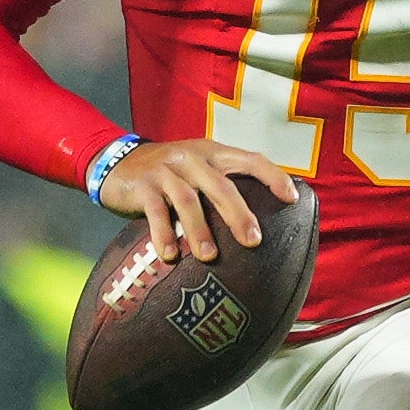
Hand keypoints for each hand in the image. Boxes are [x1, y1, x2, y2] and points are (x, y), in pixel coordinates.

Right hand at [97, 138, 297, 263]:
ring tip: (209, 257)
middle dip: (238, 214)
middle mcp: (192, 158)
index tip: (291, 198)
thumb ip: (222, 184)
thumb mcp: (198, 168)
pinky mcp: (143, 186)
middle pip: (221, 186)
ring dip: (199, 230)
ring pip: (188, 200)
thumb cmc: (169, 173)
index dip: (272, 176)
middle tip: (253, 241)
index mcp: (213, 153)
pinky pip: (155, 212)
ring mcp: (166, 171)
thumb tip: (258, 221)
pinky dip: (163, 234)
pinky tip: (169, 255)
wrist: (118, 162)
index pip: (250, 159)